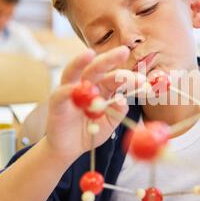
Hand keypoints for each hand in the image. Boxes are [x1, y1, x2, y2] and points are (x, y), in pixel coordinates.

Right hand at [44, 46, 145, 163]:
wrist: (70, 149)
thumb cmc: (90, 133)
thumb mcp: (109, 124)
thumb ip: (117, 112)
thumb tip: (122, 99)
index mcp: (101, 89)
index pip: (115, 78)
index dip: (128, 78)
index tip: (142, 80)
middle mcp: (85, 85)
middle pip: (96, 68)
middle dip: (110, 59)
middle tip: (123, 51)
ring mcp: (69, 92)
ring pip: (73, 72)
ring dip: (80, 62)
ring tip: (89, 53)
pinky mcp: (57, 104)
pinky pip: (60, 94)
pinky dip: (67, 91)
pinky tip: (74, 88)